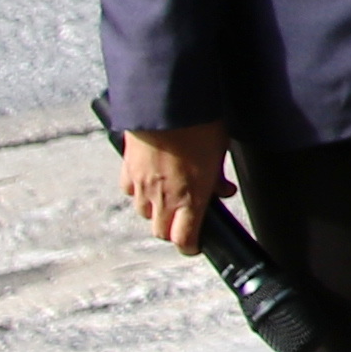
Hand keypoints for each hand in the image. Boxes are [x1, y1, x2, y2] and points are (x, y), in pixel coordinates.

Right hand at [115, 119, 228, 251]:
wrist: (168, 104)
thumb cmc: (199, 126)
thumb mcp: (218, 153)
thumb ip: (217, 178)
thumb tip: (223, 191)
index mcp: (191, 197)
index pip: (184, 239)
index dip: (189, 247)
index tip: (194, 246)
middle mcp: (164, 198)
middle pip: (161, 231)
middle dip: (172, 229)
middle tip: (184, 218)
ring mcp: (142, 186)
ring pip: (144, 213)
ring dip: (155, 210)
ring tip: (169, 195)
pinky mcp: (127, 171)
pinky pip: (130, 191)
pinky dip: (139, 191)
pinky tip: (149, 179)